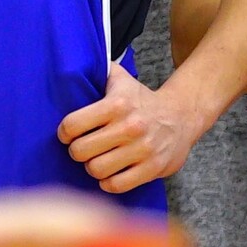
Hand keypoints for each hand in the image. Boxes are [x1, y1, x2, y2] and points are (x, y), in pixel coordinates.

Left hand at [59, 64, 206, 194]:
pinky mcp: (152, 169)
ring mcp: (142, 149)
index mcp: (117, 104)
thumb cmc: (142, 99)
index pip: (73, 124)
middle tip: (82, 149)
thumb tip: (75, 61)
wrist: (182, 116)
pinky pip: (117, 185)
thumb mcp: (121, 80)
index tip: (67, 134)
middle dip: (77, 151)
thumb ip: (98, 70)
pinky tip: (110, 173)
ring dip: (92, 167)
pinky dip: (108, 182)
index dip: (64, 132)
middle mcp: (129, 127)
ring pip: (97, 169)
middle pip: (81, 151)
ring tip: (96, 160)